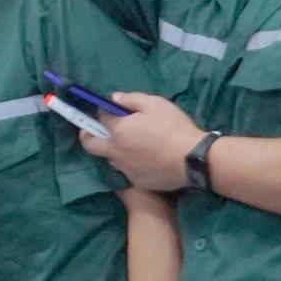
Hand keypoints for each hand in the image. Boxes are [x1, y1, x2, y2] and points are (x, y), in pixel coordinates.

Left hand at [77, 92, 202, 190]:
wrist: (193, 160)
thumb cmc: (174, 128)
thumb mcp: (156, 104)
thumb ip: (131, 99)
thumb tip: (114, 98)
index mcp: (118, 131)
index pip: (99, 118)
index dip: (102, 112)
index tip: (107, 110)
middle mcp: (116, 152)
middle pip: (90, 145)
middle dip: (87, 136)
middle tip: (95, 131)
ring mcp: (125, 169)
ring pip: (111, 158)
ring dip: (115, 150)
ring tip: (134, 145)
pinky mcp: (137, 182)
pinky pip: (129, 170)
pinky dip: (133, 163)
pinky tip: (148, 160)